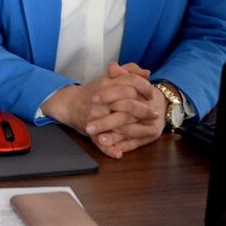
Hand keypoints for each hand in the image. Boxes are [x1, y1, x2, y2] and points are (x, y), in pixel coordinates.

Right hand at [40, 64, 158, 155]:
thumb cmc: (94, 91)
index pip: (129, 82)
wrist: (69, 103)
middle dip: (144, 110)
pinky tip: (119, 154)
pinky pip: (100, 142)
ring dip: (138, 130)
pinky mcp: (90, 130)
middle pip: (127, 104)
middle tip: (155, 114)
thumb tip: (147, 73)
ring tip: (152, 132)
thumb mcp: (109, 78)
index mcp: (106, 84)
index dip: (143, 88)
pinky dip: (109, 149)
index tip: (151, 95)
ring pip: (119, 124)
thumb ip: (128, 71)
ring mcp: (96, 116)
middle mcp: (102, 100)